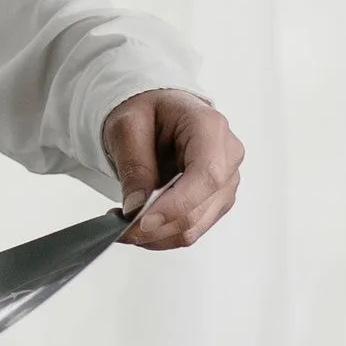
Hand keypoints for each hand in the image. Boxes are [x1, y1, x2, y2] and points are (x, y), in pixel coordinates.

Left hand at [103, 88, 242, 248]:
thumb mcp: (127, 127)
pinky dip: (161, 234)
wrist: (160, 112)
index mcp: (210, 127)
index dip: (175, 205)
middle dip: (155, 226)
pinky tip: (139, 221)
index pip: (205, 176)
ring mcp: (226, 183)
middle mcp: (227, 156)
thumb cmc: (148, 111)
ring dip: (155, 234)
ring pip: (194, 227)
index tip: (141, 222)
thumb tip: (135, 208)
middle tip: (117, 227)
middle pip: (198, 209)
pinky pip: (190, 230)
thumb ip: (134, 166)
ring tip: (123, 222)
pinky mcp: (216, 202)